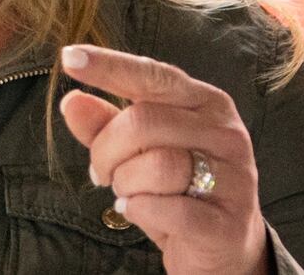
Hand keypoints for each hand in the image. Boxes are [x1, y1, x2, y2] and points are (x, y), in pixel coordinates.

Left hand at [59, 45, 270, 274]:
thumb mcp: (138, 151)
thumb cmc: (176, 187)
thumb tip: (71, 101)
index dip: (109, 66)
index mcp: (205, 102)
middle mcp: (225, 131)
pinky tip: (139, 210)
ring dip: (126, 184)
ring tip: (128, 193)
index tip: (69, 57)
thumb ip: (106, 124)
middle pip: (144, 122)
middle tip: (102, 172)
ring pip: (156, 165)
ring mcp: (234, 176)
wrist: (224, 245)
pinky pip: (169, 208)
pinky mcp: (229, 220)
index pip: (153, 75)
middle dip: (106, 151)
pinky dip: (141, 210)